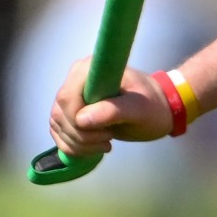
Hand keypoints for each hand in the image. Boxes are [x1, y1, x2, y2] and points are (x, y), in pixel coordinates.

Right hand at [48, 60, 173, 155]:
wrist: (158, 110)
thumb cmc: (153, 105)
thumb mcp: (140, 109)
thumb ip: (114, 111)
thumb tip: (81, 119)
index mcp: (90, 69)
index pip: (67, 97)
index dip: (78, 120)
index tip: (106, 131)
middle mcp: (75, 79)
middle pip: (60, 114)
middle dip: (82, 135)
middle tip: (110, 138)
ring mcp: (70, 96)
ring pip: (57, 126)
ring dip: (80, 143)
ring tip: (107, 142)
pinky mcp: (69, 113)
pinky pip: (59, 133)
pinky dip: (74, 147)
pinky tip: (96, 147)